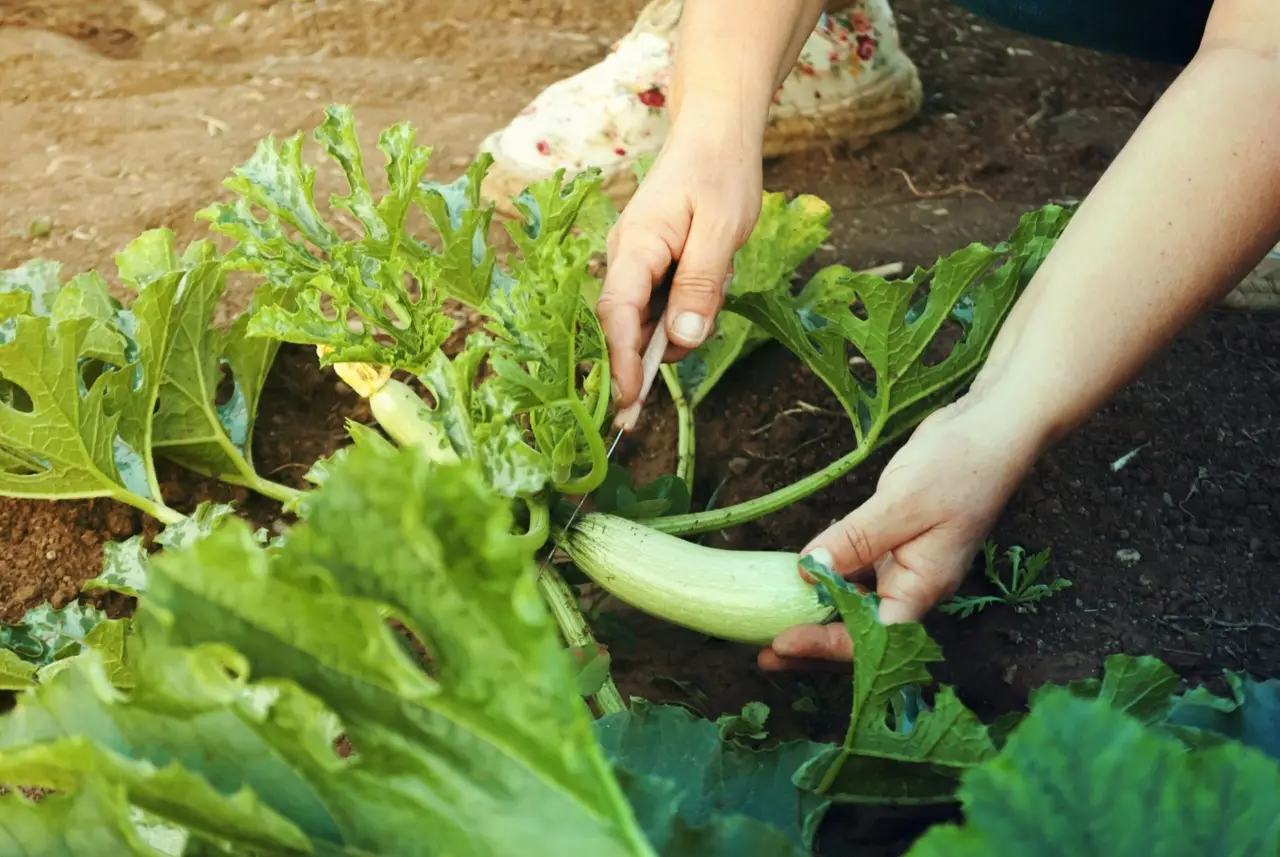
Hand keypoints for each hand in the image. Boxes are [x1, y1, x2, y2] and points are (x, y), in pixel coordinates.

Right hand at [598, 117, 762, 407]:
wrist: (714, 131)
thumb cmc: (720, 172)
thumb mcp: (722, 230)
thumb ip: (700, 286)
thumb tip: (682, 341)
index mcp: (637, 245)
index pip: (618, 315)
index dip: (621, 363)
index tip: (628, 403)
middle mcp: (625, 256)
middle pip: (629, 324)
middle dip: (655, 351)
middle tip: (701, 329)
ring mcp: (635, 261)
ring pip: (650, 318)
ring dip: (684, 319)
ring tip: (719, 273)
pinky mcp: (650, 264)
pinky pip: (661, 302)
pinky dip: (687, 304)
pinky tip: (712, 272)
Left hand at [757, 391, 1047, 670]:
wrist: (992, 429)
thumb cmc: (961, 466)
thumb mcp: (902, 503)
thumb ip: (855, 540)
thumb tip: (809, 572)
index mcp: (924, 587)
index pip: (872, 638)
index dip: (825, 646)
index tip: (780, 643)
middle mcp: (914, 585)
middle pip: (861, 634)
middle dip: (814, 648)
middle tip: (765, 654)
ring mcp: (905, 565)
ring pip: (856, 606)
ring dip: (816, 617)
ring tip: (771, 625)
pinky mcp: (895, 543)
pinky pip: (857, 573)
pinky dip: (828, 581)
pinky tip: (799, 578)